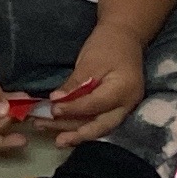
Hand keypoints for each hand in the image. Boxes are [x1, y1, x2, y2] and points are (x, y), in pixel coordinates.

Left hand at [41, 25, 148, 150]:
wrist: (125, 36)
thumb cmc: (108, 44)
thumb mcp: (90, 61)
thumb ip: (75, 84)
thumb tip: (56, 102)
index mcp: (124, 90)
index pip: (95, 105)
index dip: (73, 109)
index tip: (52, 110)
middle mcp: (127, 105)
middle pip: (100, 126)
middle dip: (76, 134)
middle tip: (56, 141)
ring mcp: (123, 108)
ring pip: (97, 126)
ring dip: (73, 131)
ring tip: (49, 133)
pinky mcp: (115, 108)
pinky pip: (97, 120)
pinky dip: (79, 125)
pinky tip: (62, 129)